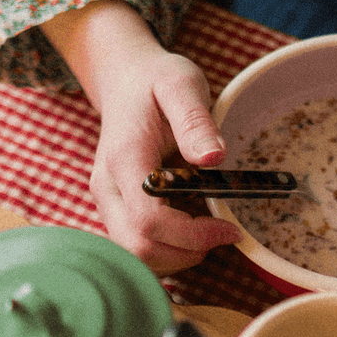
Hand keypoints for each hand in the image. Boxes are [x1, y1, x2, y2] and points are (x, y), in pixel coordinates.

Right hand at [41, 1, 241, 273]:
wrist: (125, 81)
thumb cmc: (155, 82)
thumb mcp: (182, 85)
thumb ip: (195, 121)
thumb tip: (214, 159)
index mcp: (123, 160)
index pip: (149, 221)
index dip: (192, 236)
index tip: (230, 228)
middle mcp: (107, 189)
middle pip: (139, 248)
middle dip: (186, 253)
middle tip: (222, 233)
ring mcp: (107, 203)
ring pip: (137, 255)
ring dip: (179, 255)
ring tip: (209, 230)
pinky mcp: (116, 211)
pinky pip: (138, 246)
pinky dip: (170, 248)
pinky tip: (192, 226)